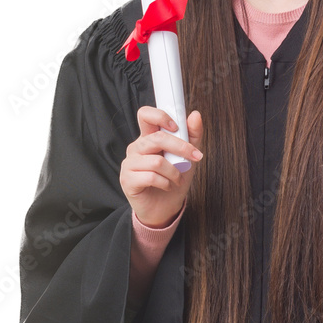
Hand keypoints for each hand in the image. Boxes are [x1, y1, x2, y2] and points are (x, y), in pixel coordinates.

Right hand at [120, 106, 203, 227]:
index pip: (145, 115)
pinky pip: (150, 177)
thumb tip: (195, 115)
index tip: (176, 127)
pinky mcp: (127, 180)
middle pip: (157, 138)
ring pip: (156, 161)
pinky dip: (165, 183)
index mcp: (148, 138)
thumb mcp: (188, 157)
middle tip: (194, 157)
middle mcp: (136, 148)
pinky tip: (166, 186)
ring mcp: (129, 163)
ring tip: (177, 178)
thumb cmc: (174, 180)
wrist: (165, 208)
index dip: (160, 116)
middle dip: (181, 148)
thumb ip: (192, 136)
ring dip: (174, 172)